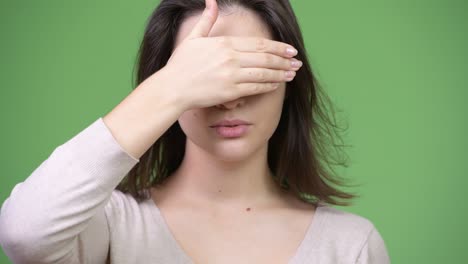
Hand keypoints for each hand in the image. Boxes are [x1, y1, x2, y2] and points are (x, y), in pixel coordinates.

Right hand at [159, 0, 301, 109]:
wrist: (172, 88)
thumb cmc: (181, 64)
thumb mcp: (193, 38)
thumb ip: (207, 20)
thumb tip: (211, 0)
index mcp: (224, 43)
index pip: (259, 44)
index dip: (278, 47)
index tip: (291, 49)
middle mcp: (231, 58)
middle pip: (265, 57)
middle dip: (284, 60)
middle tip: (297, 63)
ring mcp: (231, 75)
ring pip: (264, 73)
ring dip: (281, 73)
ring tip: (292, 74)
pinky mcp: (230, 92)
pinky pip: (255, 88)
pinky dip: (268, 85)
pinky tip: (276, 84)